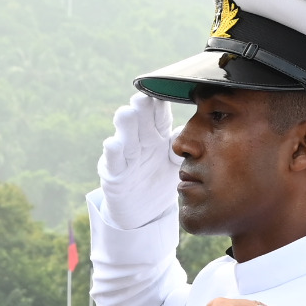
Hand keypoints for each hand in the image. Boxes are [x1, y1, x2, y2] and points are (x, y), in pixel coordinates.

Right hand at [98, 93, 180, 230]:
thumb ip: (181, 148)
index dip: (160, 107)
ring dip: (125, 126)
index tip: (163, 94)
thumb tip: (193, 131)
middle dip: (141, 110)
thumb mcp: (173, 165)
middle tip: (142, 97)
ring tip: (126, 113)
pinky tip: (112, 143)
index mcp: (157, 137)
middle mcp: (139, 142)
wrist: (141, 211)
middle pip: (140, 123)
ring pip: (126, 138)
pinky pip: (113, 162)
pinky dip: (112, 153)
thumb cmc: (158, 180)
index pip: (159, 119)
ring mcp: (125, 157)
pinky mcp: (114, 174)